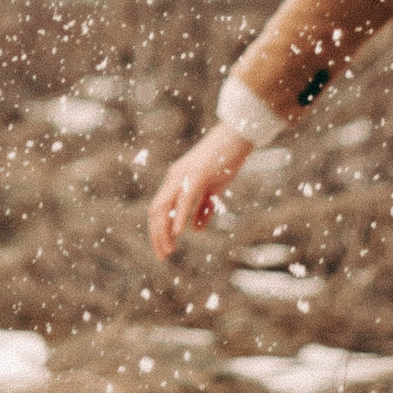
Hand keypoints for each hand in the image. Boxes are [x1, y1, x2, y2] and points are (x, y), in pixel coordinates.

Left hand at [148, 124, 253, 260]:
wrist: (236, 136)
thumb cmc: (225, 161)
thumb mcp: (213, 189)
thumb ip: (203, 208)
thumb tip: (196, 230)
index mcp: (177, 181)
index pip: (160, 210)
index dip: (159, 231)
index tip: (164, 251)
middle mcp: (175, 178)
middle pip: (157, 211)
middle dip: (157, 236)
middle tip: (162, 256)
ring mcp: (185, 175)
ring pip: (165, 207)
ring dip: (164, 231)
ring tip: (167, 250)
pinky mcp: (197, 174)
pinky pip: (184, 199)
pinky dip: (179, 217)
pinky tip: (178, 232)